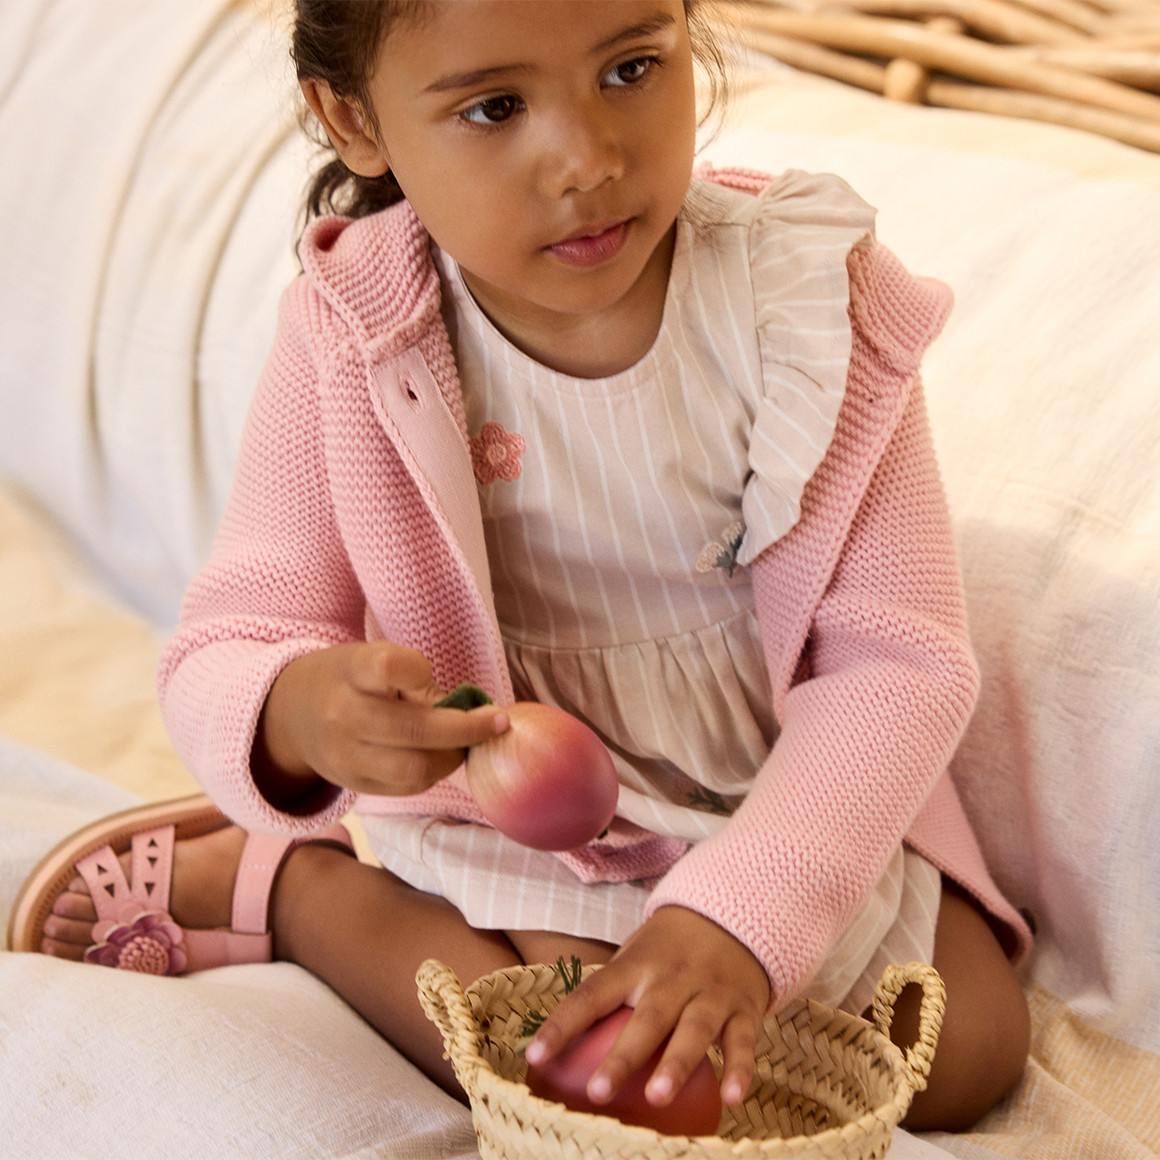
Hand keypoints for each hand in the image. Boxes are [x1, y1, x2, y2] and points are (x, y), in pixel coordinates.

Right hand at [255, 641, 507, 801]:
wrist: (291, 714)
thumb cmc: (348, 679)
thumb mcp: (371, 661)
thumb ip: (419, 683)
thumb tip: (478, 712)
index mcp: (350, 671)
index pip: (389, 666)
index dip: (418, 670)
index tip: (428, 673)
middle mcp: (343, 714)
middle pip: (414, 730)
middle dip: (466, 728)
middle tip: (496, 721)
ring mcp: (345, 756)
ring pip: (415, 769)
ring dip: (452, 757)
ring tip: (464, 743)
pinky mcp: (353, 785)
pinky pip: (407, 787)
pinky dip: (433, 773)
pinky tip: (440, 756)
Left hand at [524, 906, 769, 1108]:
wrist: (732, 913)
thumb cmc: (668, 949)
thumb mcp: (635, 956)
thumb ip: (609, 993)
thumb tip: (562, 1042)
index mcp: (636, 965)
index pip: (591, 995)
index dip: (561, 1025)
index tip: (534, 1057)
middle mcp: (672, 978)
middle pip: (647, 1017)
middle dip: (623, 1056)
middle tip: (598, 1093)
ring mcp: (710, 992)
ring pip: (694, 1028)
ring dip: (677, 1063)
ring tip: (658, 1097)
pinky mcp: (742, 1007)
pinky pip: (743, 1040)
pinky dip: (740, 1068)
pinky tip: (732, 1098)